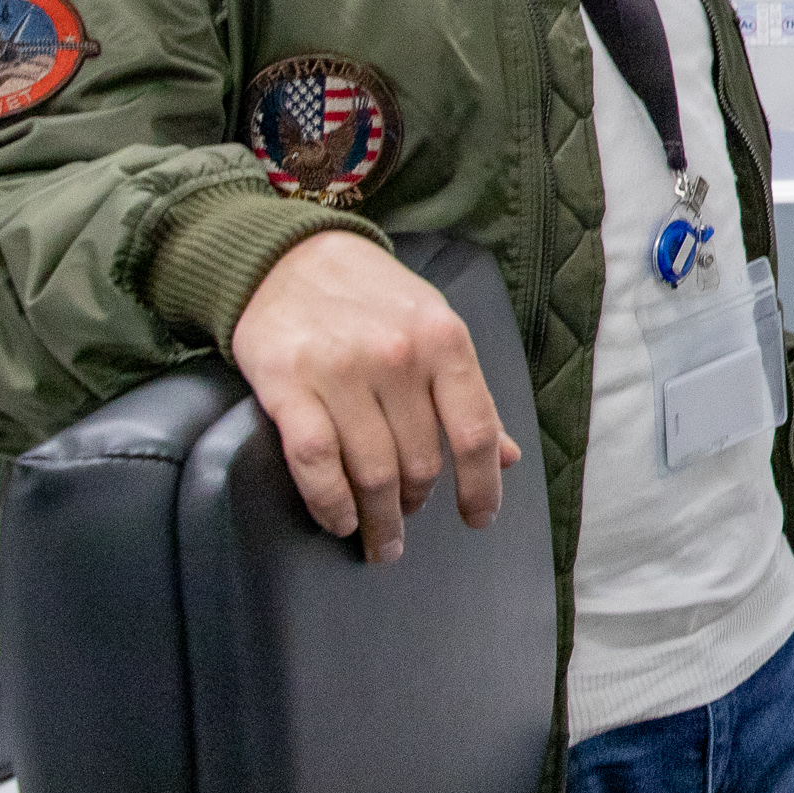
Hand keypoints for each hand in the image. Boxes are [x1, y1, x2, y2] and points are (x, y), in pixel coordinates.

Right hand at [228, 232, 520, 562]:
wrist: (285, 258)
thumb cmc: (370, 298)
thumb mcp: (434, 328)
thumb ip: (469, 393)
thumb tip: (508, 457)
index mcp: (444, 340)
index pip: (475, 432)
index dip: (481, 486)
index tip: (478, 519)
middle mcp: (398, 355)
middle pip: (421, 461)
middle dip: (417, 502)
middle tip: (406, 518)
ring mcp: (341, 370)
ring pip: (372, 471)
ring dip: (377, 517)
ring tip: (376, 535)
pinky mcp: (287, 383)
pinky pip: (316, 462)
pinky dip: (331, 503)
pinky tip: (339, 520)